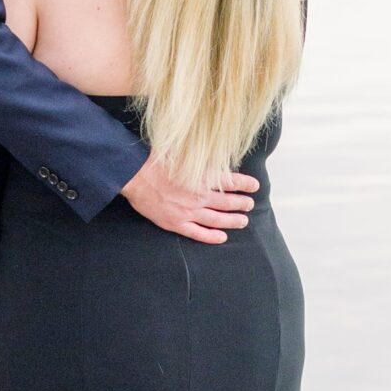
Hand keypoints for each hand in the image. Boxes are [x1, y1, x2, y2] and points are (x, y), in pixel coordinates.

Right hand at [121, 153, 256, 244]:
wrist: (135, 176)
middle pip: (228, 202)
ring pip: (218, 220)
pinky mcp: (177, 223)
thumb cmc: (157, 160)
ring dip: (233, 221)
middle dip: (242, 203)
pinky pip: (199, 233)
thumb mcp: (184, 153)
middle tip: (250, 205)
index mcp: (203, 177)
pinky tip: (222, 237)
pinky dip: (212, 237)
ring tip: (243, 221)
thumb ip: (203, 158)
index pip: (232, 181)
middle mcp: (199, 196)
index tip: (255, 186)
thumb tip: (219, 157)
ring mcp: (189, 212)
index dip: (246, 184)